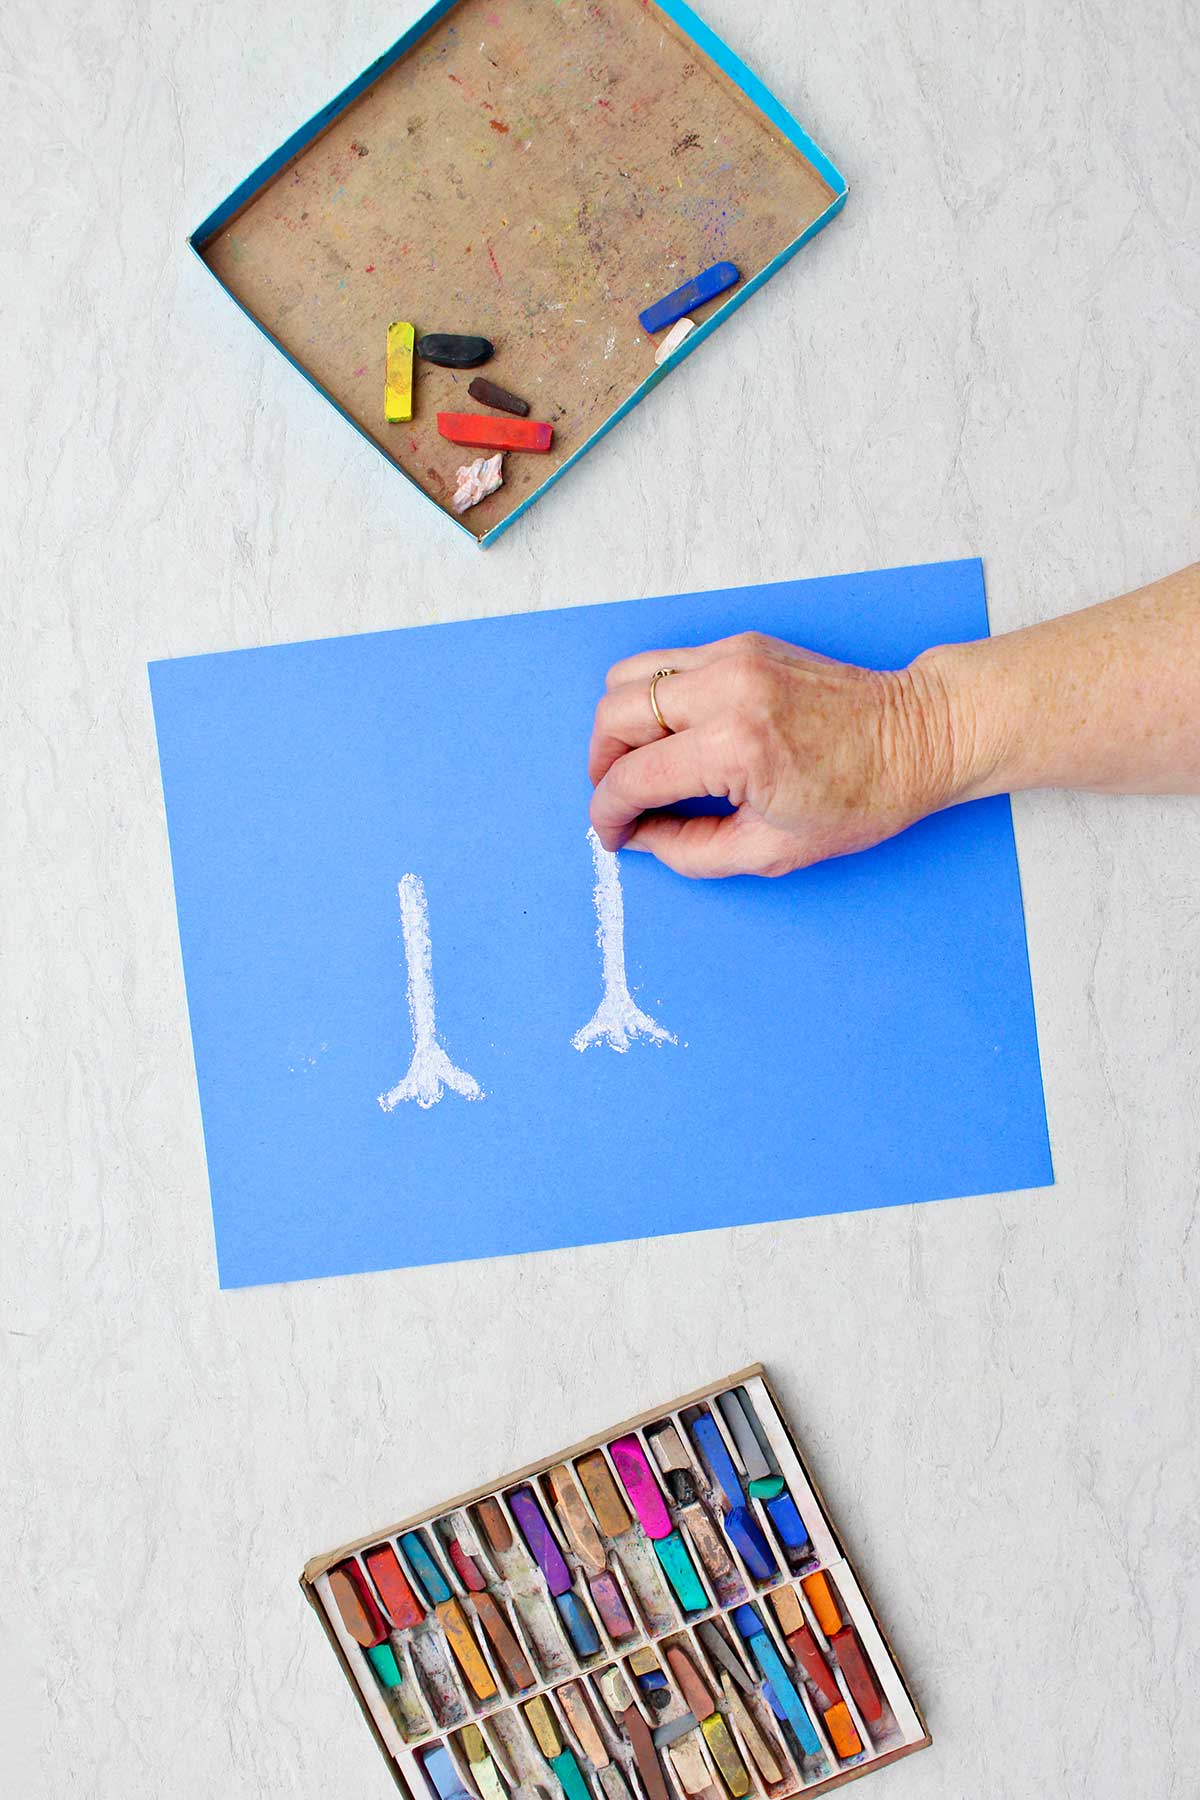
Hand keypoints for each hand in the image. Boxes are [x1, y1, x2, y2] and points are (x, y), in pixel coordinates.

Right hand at [587, 632, 957, 876]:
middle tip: (618, 799)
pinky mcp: (743, 643)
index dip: (608, 813)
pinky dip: (654, 700)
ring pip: (630, 678)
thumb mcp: (771, 851)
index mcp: (736, 748)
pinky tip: (674, 736)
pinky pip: (668, 664)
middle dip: (602, 765)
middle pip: (615, 714)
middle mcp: (727, 689)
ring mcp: (734, 657)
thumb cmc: (863, 797)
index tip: (610, 833)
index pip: (633, 777)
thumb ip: (689, 850)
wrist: (919, 735)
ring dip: (619, 725)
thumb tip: (640, 836)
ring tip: (637, 764)